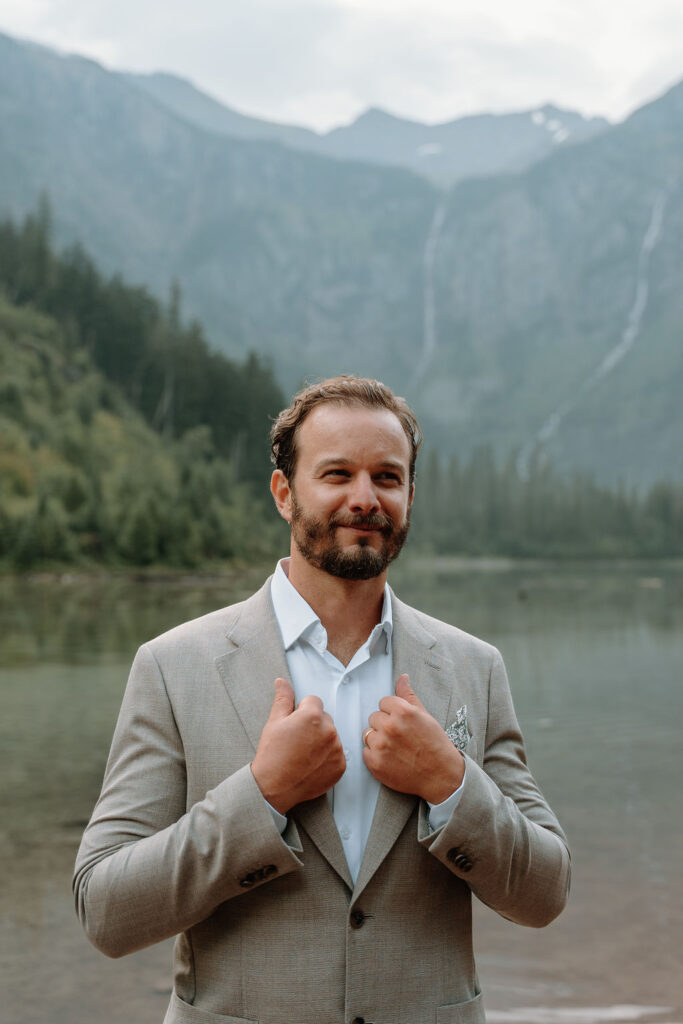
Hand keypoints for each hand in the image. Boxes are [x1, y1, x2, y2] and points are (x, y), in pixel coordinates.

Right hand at [251, 679, 345, 813]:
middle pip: (324, 718)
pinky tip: (311, 764)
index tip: (293, 726)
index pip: (313, 702)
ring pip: (331, 736)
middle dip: (313, 725)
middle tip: (297, 741)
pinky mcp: (341, 766)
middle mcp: (329, 730)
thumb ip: (283, 698)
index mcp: (313, 715)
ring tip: (303, 754)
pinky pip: (336, 754)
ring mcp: (337, 749)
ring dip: (321, 741)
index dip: (300, 712)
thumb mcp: (274, 722)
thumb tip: (281, 681)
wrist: (274, 787)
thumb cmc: (272, 754)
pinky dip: (327, 757)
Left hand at [362, 674, 463, 803]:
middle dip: (384, 725)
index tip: (402, 723)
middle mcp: (390, 726)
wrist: (441, 775)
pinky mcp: (375, 763)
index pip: (383, 702)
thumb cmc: (435, 744)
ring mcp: (381, 745)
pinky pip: (366, 752)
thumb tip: (402, 677)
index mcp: (402, 711)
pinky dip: (375, 755)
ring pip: (368, 734)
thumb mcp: (424, 715)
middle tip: (400, 737)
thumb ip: (408, 696)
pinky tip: (391, 758)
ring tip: (396, 748)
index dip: (393, 713)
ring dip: (378, 740)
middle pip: (374, 717)